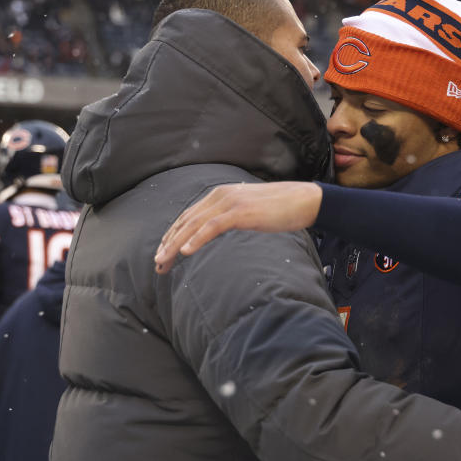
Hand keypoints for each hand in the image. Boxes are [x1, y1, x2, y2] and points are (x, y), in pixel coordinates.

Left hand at [154, 182, 322, 272]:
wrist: (303, 200)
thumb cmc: (280, 209)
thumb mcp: (248, 212)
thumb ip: (231, 218)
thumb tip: (219, 230)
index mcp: (220, 195)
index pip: (188, 217)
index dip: (172, 236)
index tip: (162, 254)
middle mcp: (219, 195)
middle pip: (185, 221)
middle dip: (168, 243)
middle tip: (157, 264)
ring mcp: (229, 202)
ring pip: (193, 225)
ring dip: (175, 245)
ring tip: (163, 261)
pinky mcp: (240, 212)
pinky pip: (212, 227)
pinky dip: (196, 239)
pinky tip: (185, 252)